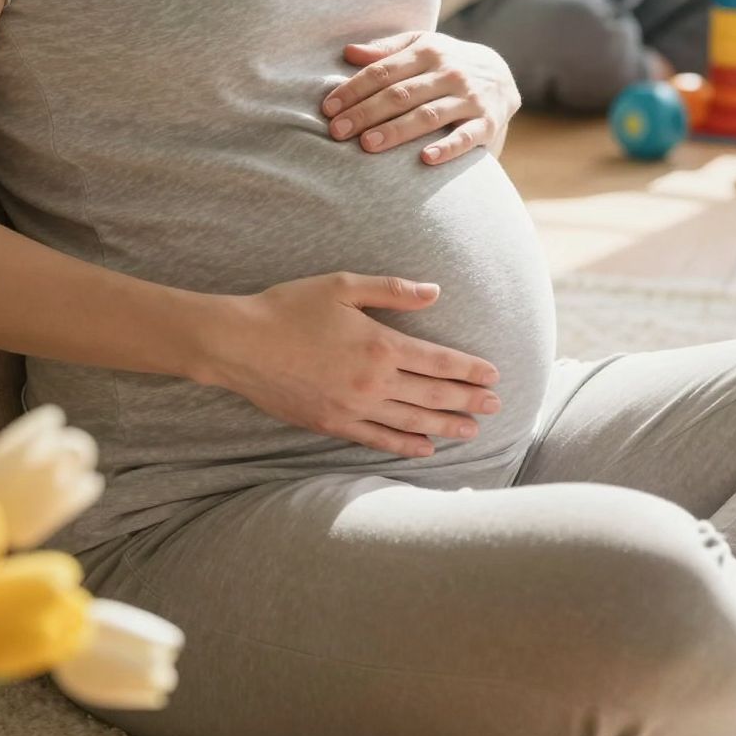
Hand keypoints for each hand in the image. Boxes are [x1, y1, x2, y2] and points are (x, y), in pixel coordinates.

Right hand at [206, 273, 501, 458]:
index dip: (469, 370)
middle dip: (468, 400)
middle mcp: (373, 381)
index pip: (438, 361)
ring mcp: (354, 407)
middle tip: (495, 406)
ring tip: (472, 430)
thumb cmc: (290, 308)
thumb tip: (435, 292)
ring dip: (446, 426)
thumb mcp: (342, 287)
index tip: (493, 376)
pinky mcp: (333, 424)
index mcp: (380, 345)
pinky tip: (425, 448)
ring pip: (412, 421)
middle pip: (433, 395)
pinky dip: (405, 444)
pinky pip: (378, 439)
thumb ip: (392, 290)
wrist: (240, 344)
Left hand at [320, 31, 519, 165]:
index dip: (354, 89)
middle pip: (400, 94)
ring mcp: (469, 98)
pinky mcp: (486, 122)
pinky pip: (466, 137)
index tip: (328, 109)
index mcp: (427, 51)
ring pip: (427, 115)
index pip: (383, 71)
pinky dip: (447, 148)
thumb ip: (386, 50)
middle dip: (365, 113)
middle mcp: (448, 72)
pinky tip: (425, 159)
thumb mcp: (422, 46)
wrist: (502, 76)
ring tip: (367, 145)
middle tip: (337, 132)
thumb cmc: (446, 63)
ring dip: (396, 130)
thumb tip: (348, 52)